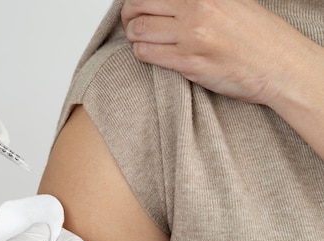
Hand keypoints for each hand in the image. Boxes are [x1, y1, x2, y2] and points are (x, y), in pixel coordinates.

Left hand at [121, 0, 320, 105]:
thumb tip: (170, 2)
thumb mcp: (231, 2)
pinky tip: (151, 53)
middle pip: (138, 5)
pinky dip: (142, 53)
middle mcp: (196, 8)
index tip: (138, 6)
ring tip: (141, 40)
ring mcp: (191, 35)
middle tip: (132, 23)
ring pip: (137, 31)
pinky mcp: (188, 62)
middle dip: (129, 16)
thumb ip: (199, 0)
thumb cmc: (259, 37)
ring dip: (133, 37)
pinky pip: (146, 54)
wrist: (280, 66)